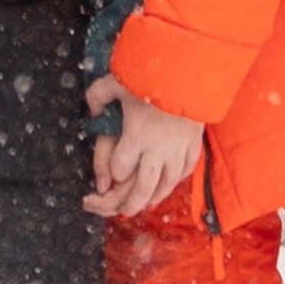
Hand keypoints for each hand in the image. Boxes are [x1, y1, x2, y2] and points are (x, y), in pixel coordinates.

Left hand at [83, 74, 204, 217]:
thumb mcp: (117, 81)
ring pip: (165, 186)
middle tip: (120, 211)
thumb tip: (91, 110)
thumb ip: (98, 95)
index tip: (111, 171)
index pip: (120, 169)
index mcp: (136, 136)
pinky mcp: (193, 147)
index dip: (113, 172)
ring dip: (153, 198)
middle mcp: (157, 150)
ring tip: (143, 204)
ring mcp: (177, 151)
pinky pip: (184, 173)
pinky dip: (174, 183)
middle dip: (129, 204)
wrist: (189, 72)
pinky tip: (167, 185)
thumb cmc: (149, 75)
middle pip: (142, 189)